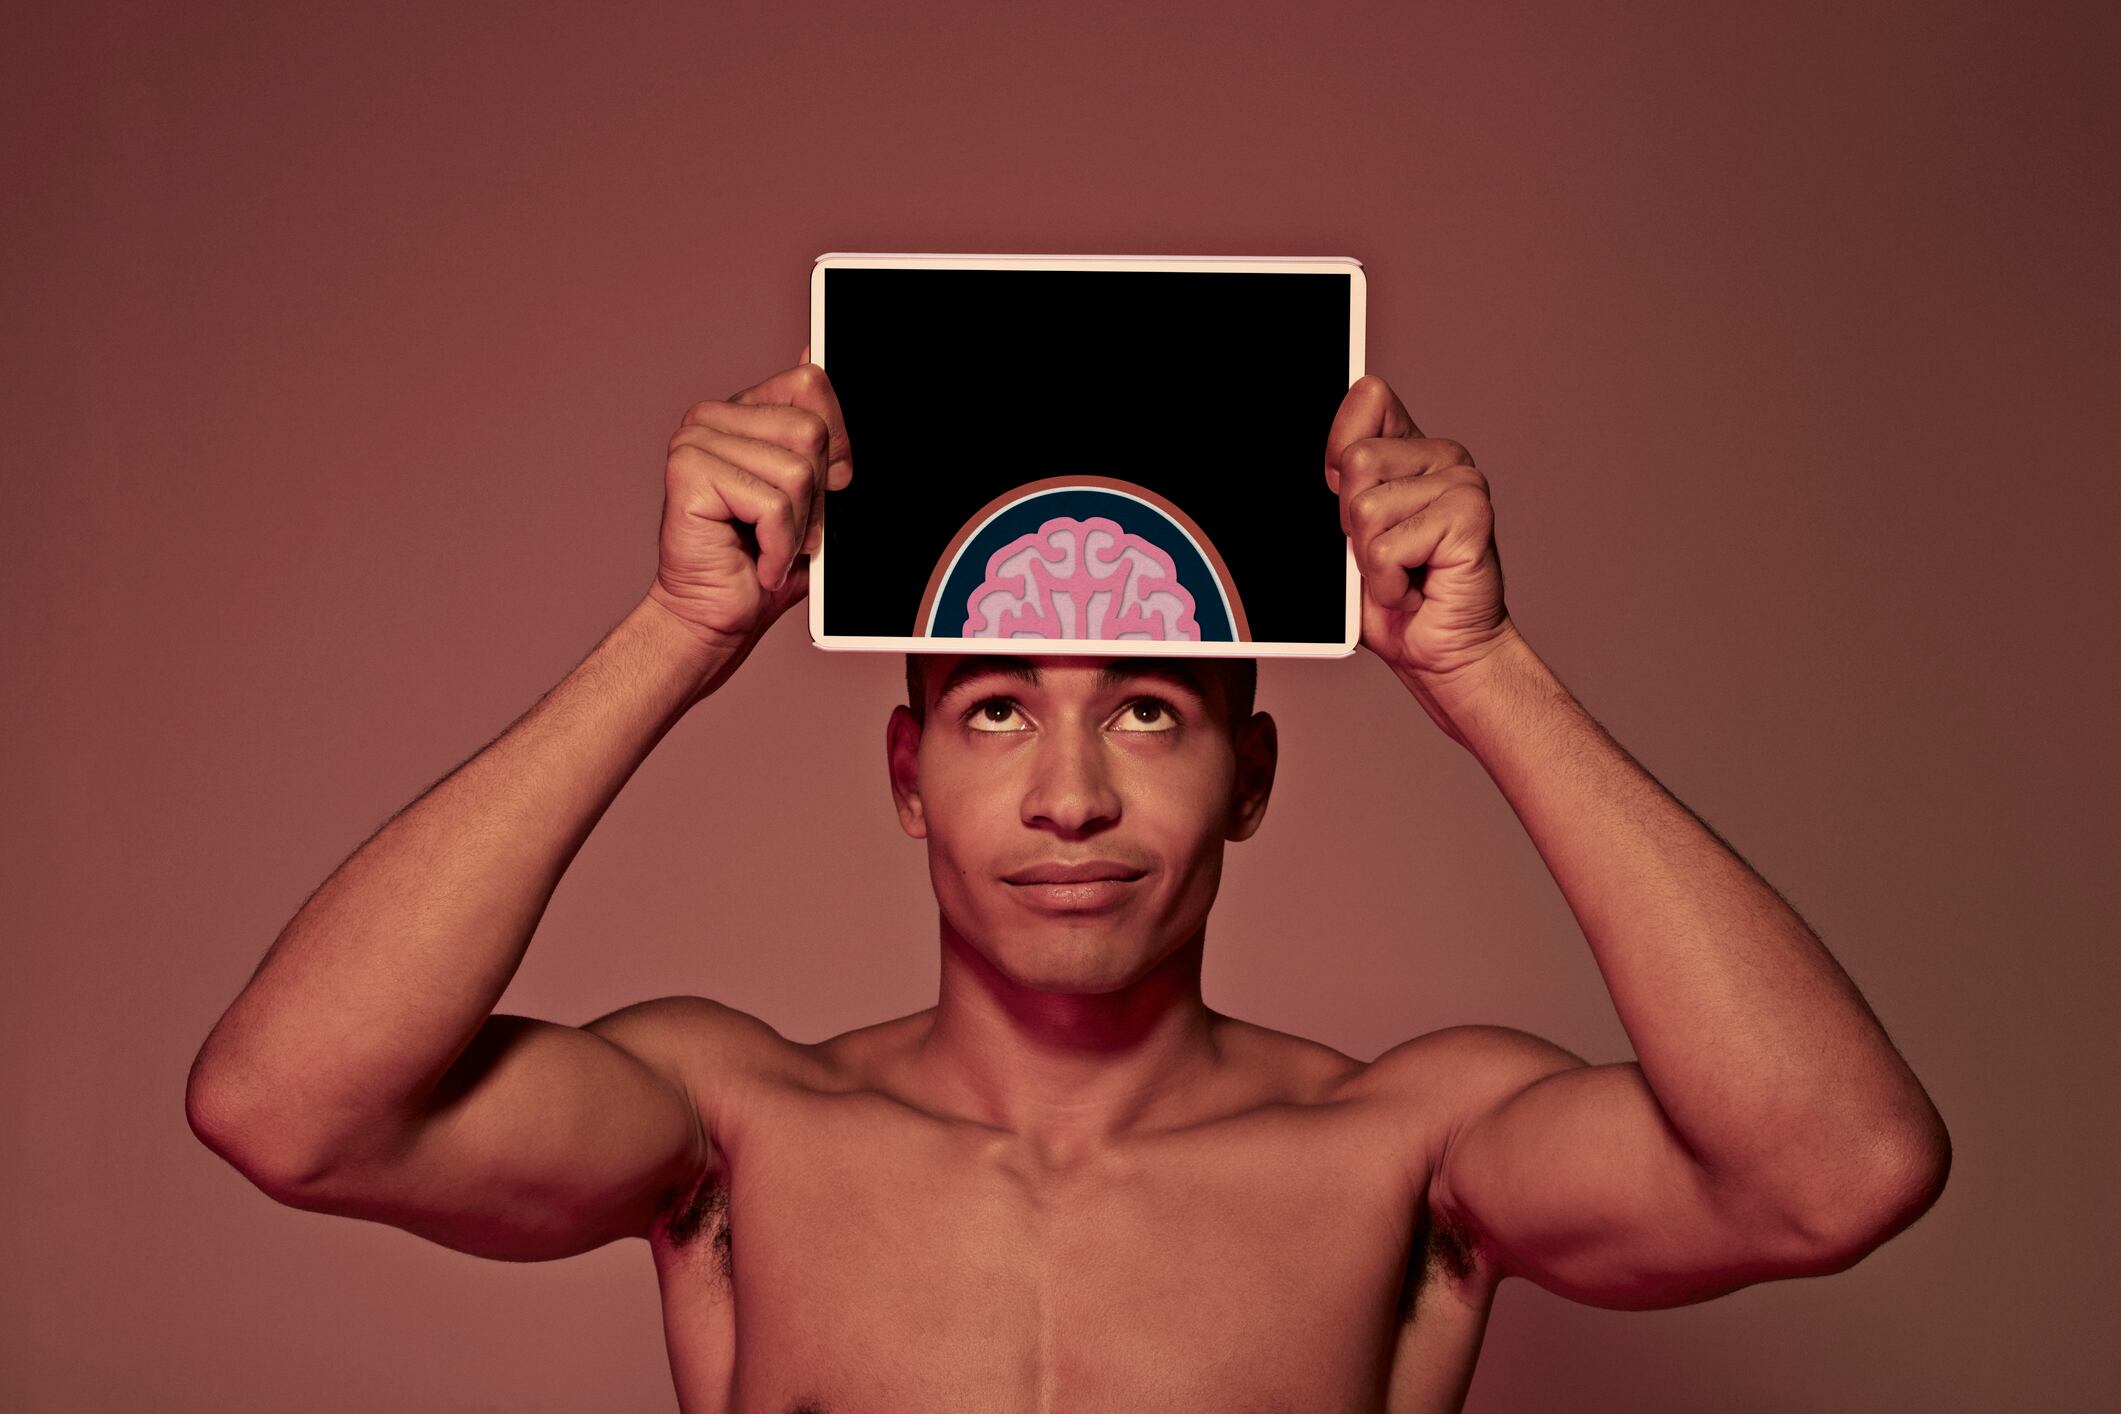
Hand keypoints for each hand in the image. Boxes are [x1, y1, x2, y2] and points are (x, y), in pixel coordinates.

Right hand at [647, 346, 852, 651]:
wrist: (716, 617)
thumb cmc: (763, 562)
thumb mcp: (811, 495)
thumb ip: (817, 432)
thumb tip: (813, 355)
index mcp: (744, 412)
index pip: (811, 382)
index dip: (837, 442)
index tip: (828, 485)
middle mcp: (713, 417)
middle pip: (812, 430)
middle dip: (818, 496)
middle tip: (790, 529)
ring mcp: (695, 440)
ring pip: (798, 470)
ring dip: (799, 526)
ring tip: (772, 547)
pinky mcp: (688, 471)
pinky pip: (773, 502)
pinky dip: (780, 546)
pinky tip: (760, 561)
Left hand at [1325, 375, 1518, 692]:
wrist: (1439, 652)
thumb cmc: (1394, 599)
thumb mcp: (1348, 534)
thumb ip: (1340, 485)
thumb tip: (1330, 458)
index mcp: (1411, 450)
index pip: (1368, 397)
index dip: (1340, 449)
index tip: (1345, 496)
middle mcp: (1442, 456)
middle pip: (1357, 461)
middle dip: (1351, 524)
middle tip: (1382, 555)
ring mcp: (1462, 481)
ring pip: (1368, 509)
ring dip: (1370, 559)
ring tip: (1399, 574)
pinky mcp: (1470, 514)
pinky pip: (1389, 546)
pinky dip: (1388, 582)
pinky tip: (1413, 589)